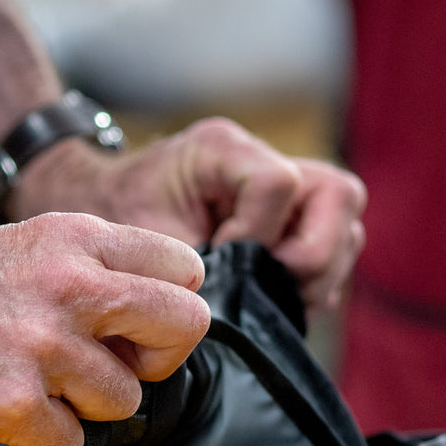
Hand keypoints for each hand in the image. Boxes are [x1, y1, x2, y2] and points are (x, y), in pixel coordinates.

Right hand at [0, 213, 210, 445]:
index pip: (187, 272)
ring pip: (126, 402)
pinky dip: (39, 438)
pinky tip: (0, 411)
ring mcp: (44, 344)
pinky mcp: (12, 399)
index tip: (129, 331)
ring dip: (83, 408)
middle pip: (186, 327)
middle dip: (155, 362)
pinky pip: (69, 443)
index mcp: (81, 240)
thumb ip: (95, 272)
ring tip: (31, 386)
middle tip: (109, 370)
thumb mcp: (32, 245)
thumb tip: (150, 325)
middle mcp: (73, 285)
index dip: (167, 312)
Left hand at [10, 118, 366, 312]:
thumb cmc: (116, 222)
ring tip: (269, 292)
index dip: (259, 233)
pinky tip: (271, 292)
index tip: (219, 257)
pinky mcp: (295, 218)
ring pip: (347, 223)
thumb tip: (246, 297)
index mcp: (222, 148)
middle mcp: (263, 158)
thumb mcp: (143, 239)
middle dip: (313, 253)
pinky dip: (313, 277)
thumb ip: (197, 262)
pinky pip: (336, 246)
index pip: (281, 182)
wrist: (98, 212)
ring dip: (319, 269)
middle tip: (267, 283)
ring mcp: (287, 187)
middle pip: (339, 195)